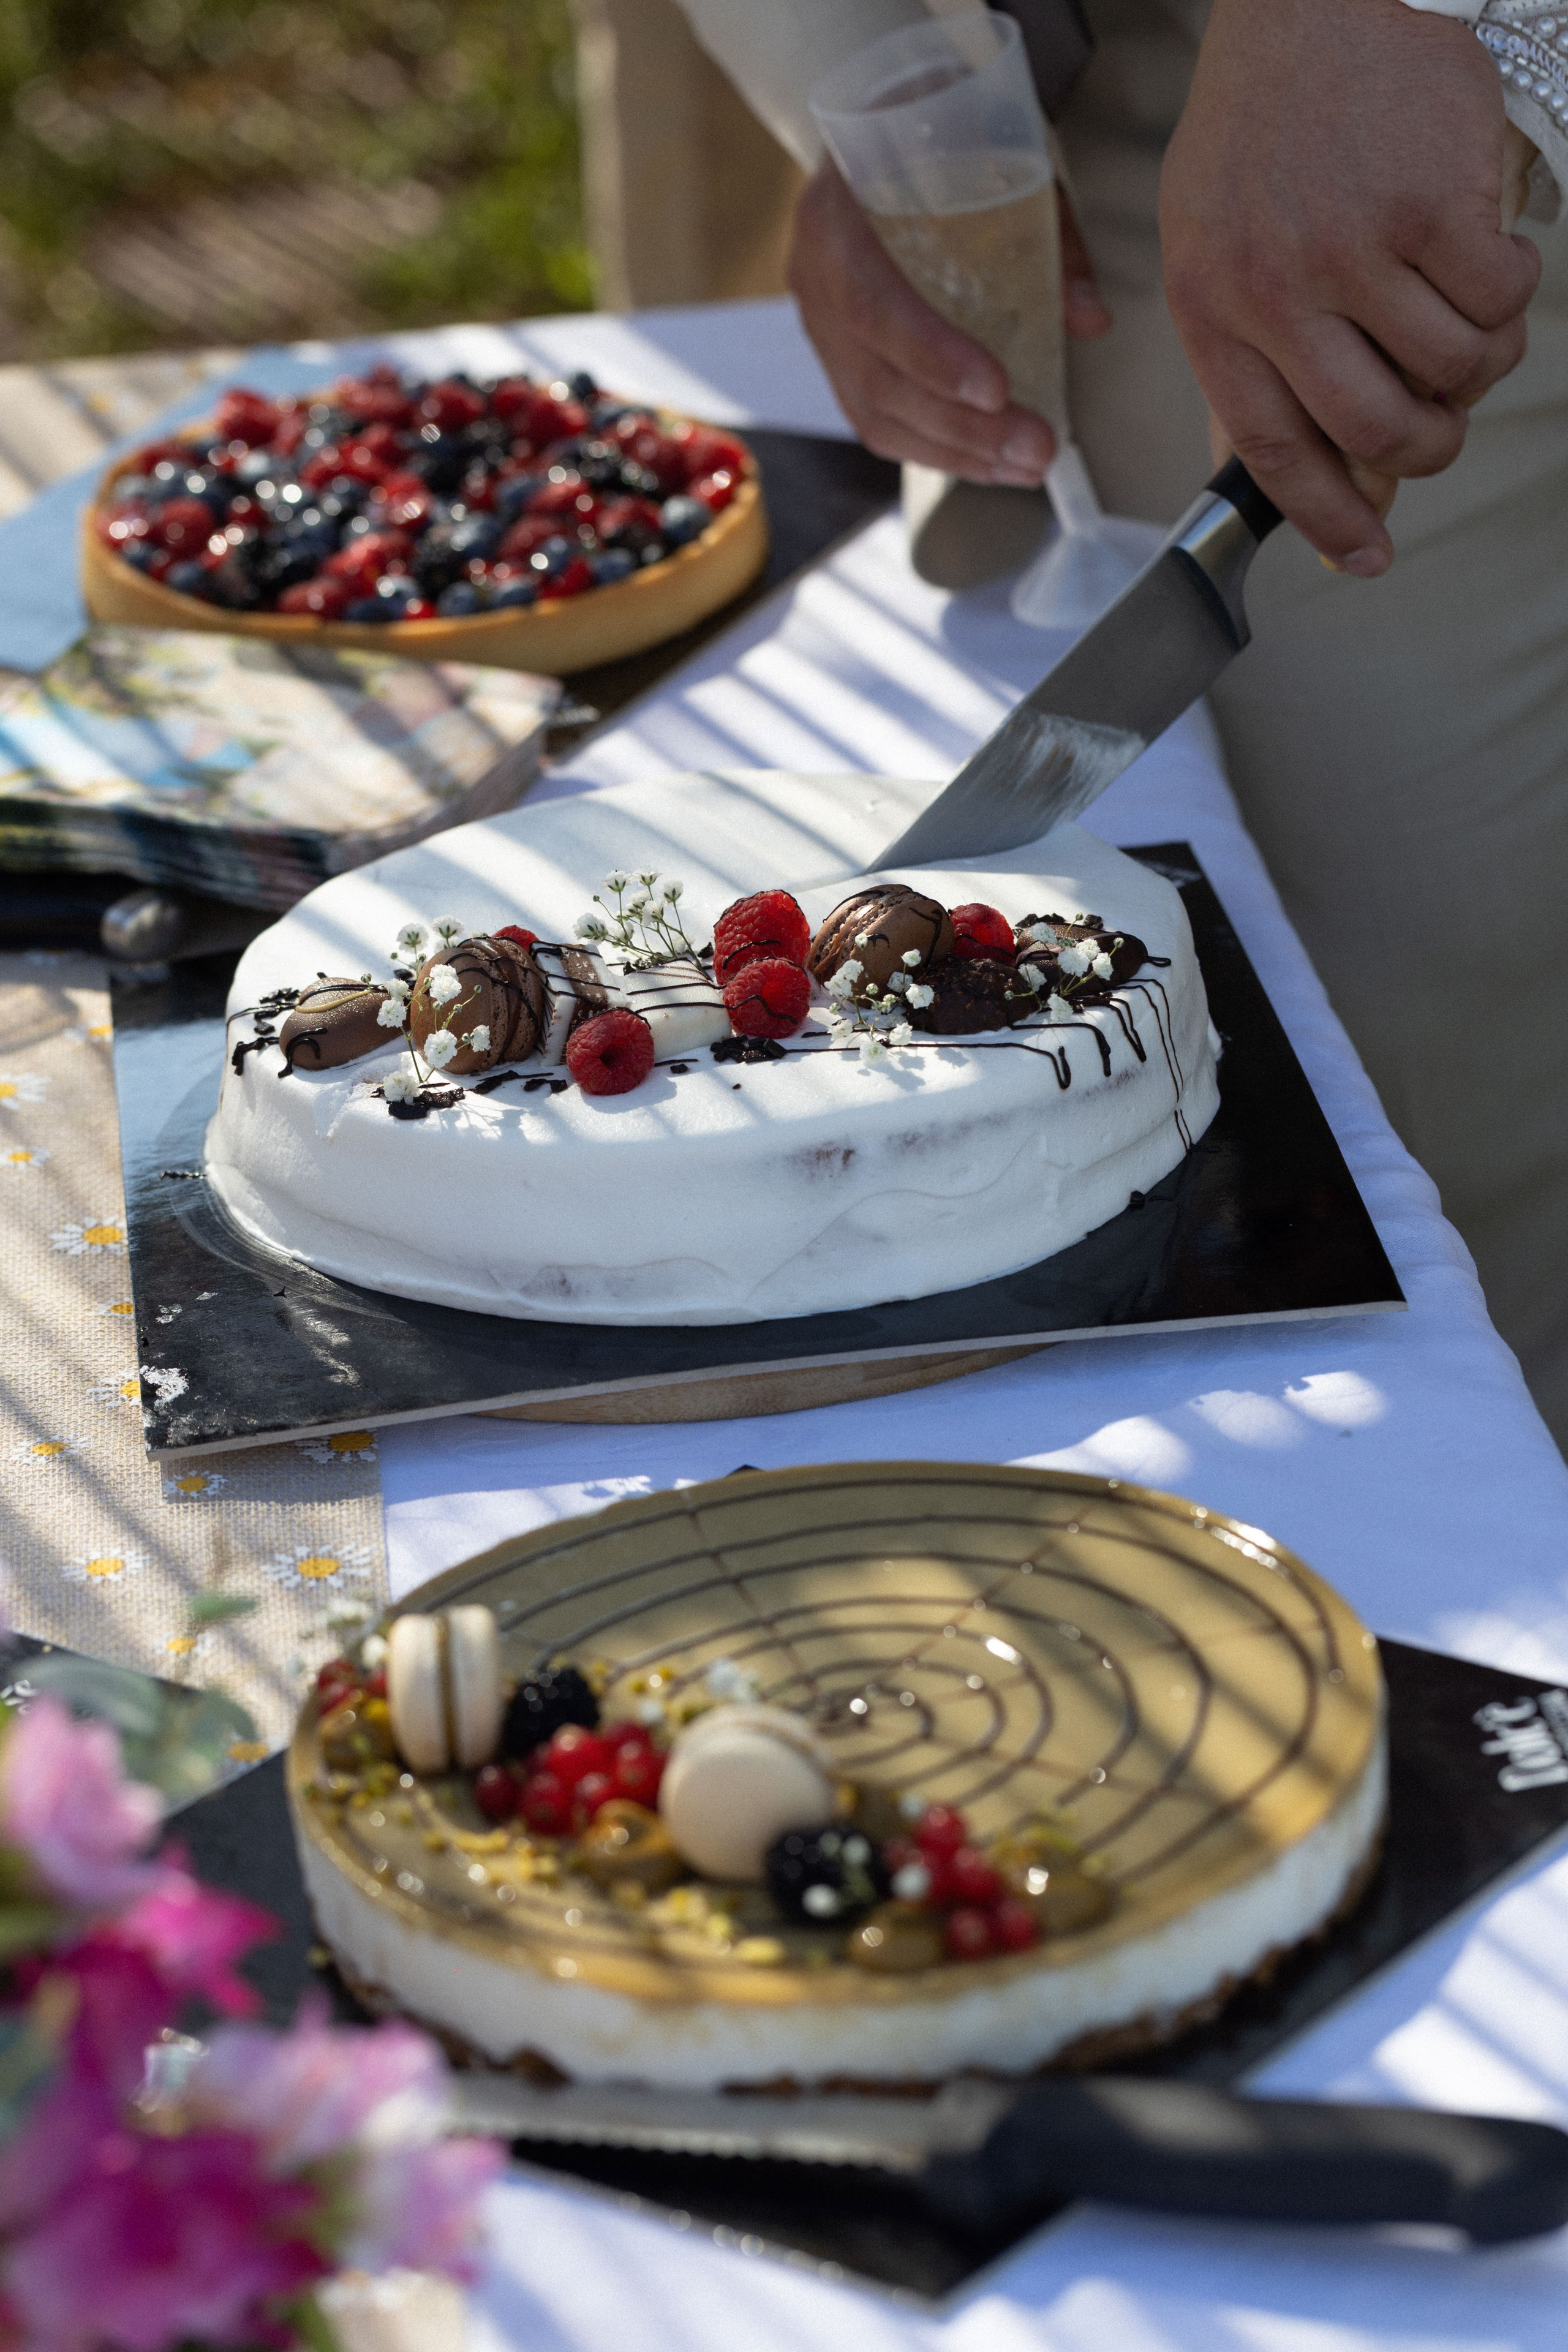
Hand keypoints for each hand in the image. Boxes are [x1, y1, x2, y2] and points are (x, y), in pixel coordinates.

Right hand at [787, 156, 1111, 484]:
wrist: (875, 128)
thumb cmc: (934, 139)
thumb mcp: (993, 158)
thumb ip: (1044, 236)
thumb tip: (1089, 317)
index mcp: (835, 215)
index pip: (872, 303)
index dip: (932, 356)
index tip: (998, 389)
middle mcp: (814, 275)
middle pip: (878, 377)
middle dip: (963, 427)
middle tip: (1035, 449)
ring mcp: (817, 323)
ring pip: (875, 413)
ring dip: (954, 452)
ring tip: (1021, 466)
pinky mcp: (834, 357)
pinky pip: (875, 420)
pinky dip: (933, 448)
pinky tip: (984, 461)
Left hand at [1161, 0, 1539, 574]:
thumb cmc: (1263, 132)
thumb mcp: (1212, 247)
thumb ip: (1254, 358)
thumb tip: (1319, 474)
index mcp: (1212, 307)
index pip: (1273, 451)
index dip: (1328, 518)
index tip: (1366, 559)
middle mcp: (1277, 287)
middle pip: (1377, 428)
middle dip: (1428, 449)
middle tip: (1442, 427)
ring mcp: (1357, 244)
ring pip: (1452, 370)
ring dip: (1477, 368)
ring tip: (1464, 324)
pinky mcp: (1435, 201)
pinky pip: (1500, 301)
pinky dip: (1509, 296)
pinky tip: (1485, 256)